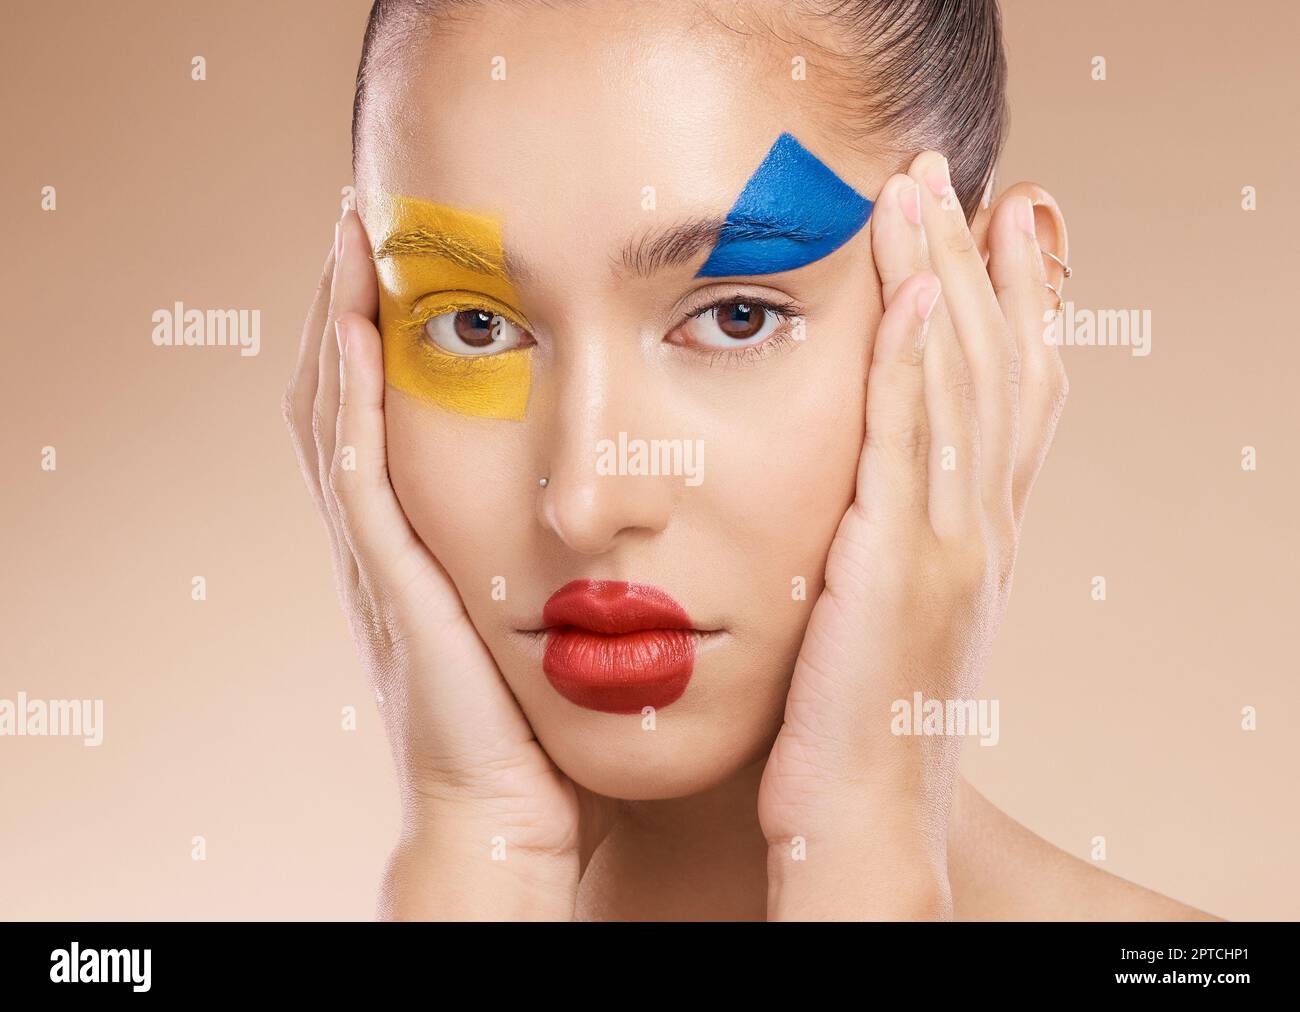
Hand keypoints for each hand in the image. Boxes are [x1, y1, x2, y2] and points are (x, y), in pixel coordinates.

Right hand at [284, 208, 609, 918]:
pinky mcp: (389, 579)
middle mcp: (387, 534)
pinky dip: (348, 394)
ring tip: (354, 234)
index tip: (408, 250)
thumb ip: (557, 546)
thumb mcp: (543, 609)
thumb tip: (620, 495)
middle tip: (363, 217)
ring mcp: (378, 555)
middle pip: (341, 392)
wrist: (507, 809)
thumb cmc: (542, 717)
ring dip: (338, 321)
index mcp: (421, 535)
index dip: (385, 327)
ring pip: (332, 413)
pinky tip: (360, 323)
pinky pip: (354, 469)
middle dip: (348, 302)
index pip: (386, 407)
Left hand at [758, 151, 1068, 918]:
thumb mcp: (890, 614)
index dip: (1014, 304)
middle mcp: (980, 530)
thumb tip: (874, 490)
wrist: (865, 816)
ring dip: (941, 280)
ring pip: (956, 387)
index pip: (1012, 395)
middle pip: (994, 368)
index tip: (1002, 226)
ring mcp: (948, 547)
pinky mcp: (895, 569)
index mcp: (977, 537)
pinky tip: (908, 293)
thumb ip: (893, 541)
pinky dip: (912, 363)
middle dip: (978, 264)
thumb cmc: (861, 722)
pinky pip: (907, 444)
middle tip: (961, 176)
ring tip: (925, 192)